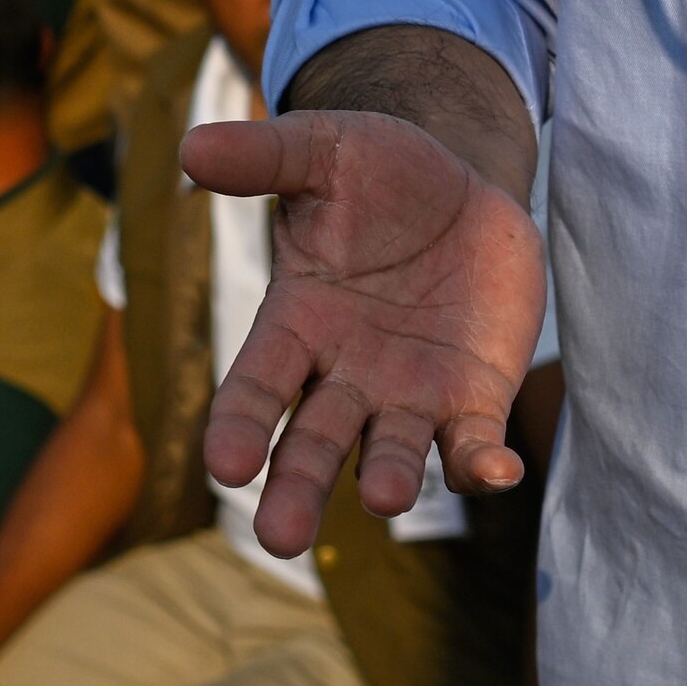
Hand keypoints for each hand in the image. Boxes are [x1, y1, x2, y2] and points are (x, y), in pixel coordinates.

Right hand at [185, 109, 543, 553]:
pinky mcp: (473, 400)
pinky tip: (496, 473)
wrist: (464, 189)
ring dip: (388, 478)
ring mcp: (410, 394)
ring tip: (385, 497)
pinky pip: (472, 445)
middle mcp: (345, 375)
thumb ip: (263, 157)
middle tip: (278, 538)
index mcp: (297, 323)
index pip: (257, 384)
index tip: (226, 465)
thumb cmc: (379, 172)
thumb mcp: (324, 149)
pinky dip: (481, 466)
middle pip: (314, 442)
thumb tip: (190, 147)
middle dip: (296, 488)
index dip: (241, 425)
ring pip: (392, 453)